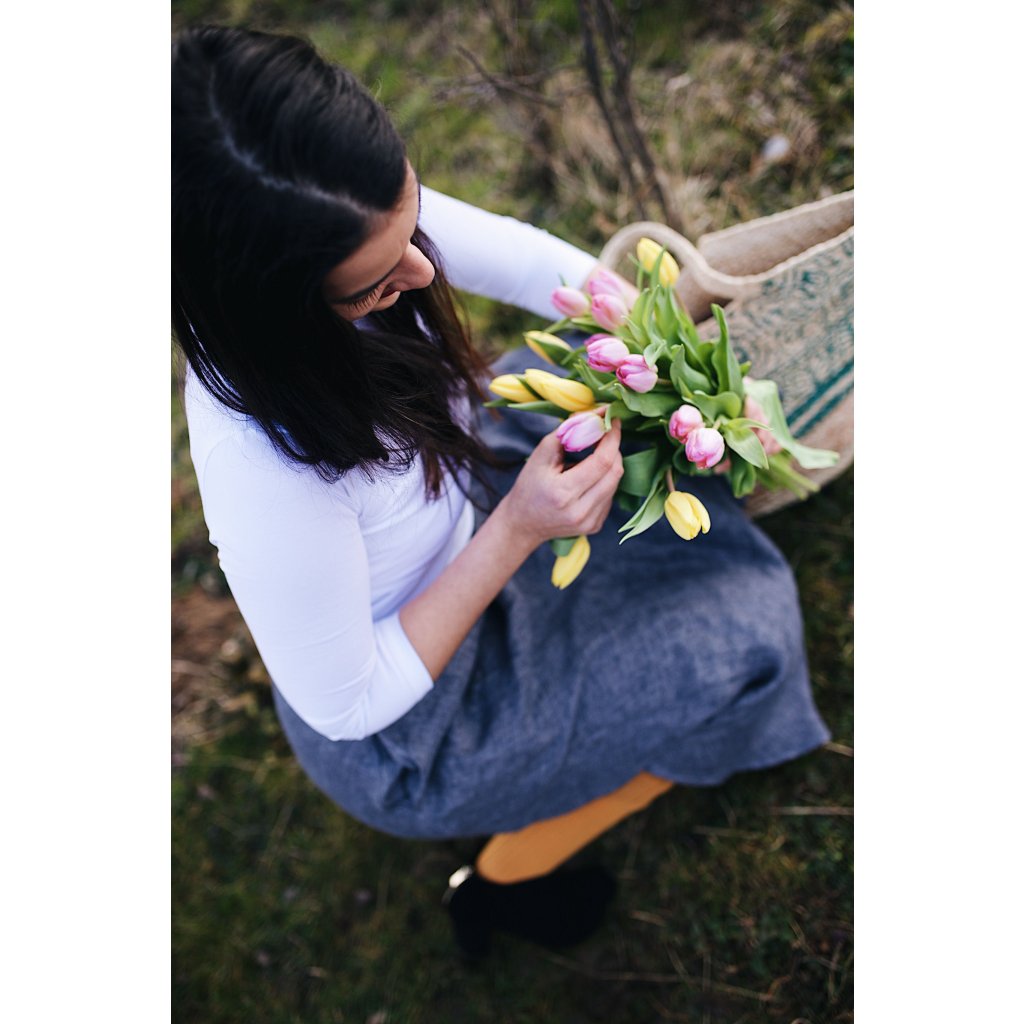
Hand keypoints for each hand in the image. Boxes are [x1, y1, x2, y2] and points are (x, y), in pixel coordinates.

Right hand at [496, 419, 623, 548]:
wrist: (523, 524)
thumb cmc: (529, 487)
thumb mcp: (539, 456)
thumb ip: (566, 433)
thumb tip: (593, 415)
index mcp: (564, 493)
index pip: (602, 461)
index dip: (611, 438)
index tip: (611, 421)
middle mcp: (581, 511)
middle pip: (615, 472)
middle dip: (613, 448)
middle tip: (603, 435)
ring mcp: (590, 521)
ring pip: (615, 482)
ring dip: (609, 464)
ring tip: (590, 458)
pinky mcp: (596, 525)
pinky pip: (610, 495)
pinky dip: (604, 480)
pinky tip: (588, 478)